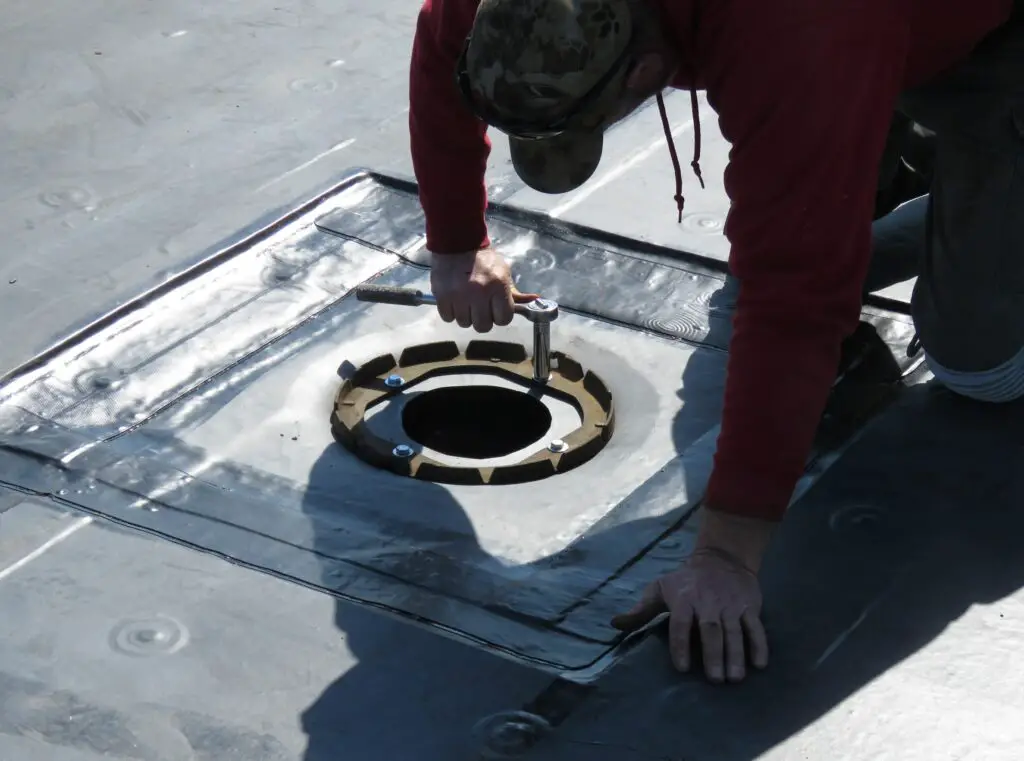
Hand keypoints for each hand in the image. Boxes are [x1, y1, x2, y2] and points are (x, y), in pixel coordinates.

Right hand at [430, 248, 537, 331]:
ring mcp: (459, 296)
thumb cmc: (483, 259)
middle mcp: (479, 293)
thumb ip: (515, 292)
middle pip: (483, 326)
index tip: (495, 309)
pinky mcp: (442, 296)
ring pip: (464, 323)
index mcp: (498, 287)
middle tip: (479, 306)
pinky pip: (448, 317)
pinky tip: (454, 300)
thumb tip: (536, 301)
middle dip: (482, 318)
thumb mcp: (503, 272)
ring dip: (465, 315)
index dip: (500, 316)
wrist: (457, 242)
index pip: (503, 319)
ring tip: (465, 300)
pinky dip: (450, 312)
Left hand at [611, 510, 775, 682]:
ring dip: (735, 654)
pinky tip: (759, 664)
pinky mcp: (749, 605)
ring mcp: (730, 604)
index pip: (680, 623)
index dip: (680, 644)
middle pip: (710, 629)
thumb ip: (640, 610)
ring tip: (734, 678)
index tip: (681, 667)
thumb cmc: (685, 580)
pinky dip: (759, 644)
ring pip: (734, 630)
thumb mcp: (660, 588)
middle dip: (713, 654)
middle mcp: (707, 602)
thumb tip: (615, 624)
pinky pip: (755, 626)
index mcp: (683, 598)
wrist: (722, 558)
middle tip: (714, 679)